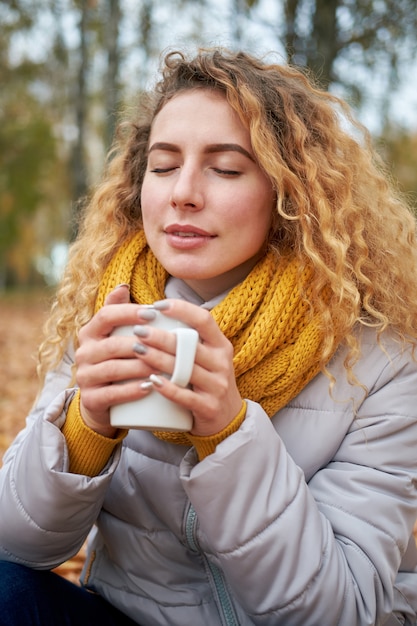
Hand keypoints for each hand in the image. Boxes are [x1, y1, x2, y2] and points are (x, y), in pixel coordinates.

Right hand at [75, 285, 159, 436]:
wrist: (102, 401)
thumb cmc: (117, 360)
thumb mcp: (115, 335)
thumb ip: (118, 310)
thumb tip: (123, 285)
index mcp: (90, 332)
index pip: (106, 315)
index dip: (129, 313)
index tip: (154, 313)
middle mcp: (83, 353)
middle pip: (112, 344)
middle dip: (140, 343)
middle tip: (166, 344)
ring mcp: (84, 377)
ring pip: (113, 368)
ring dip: (140, 367)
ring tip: (163, 366)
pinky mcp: (90, 399)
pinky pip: (112, 394)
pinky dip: (132, 390)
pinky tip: (150, 387)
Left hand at [130, 299, 242, 436]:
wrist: (228, 420)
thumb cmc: (208, 382)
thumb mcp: (208, 357)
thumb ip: (190, 339)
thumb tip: (158, 313)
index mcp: (221, 345)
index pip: (204, 319)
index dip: (181, 309)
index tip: (156, 306)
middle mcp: (222, 363)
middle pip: (190, 345)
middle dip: (161, 336)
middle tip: (138, 330)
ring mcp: (217, 386)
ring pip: (186, 368)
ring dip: (159, 358)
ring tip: (137, 350)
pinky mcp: (209, 408)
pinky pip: (186, 396)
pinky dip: (168, 388)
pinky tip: (151, 381)